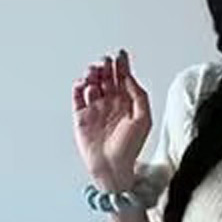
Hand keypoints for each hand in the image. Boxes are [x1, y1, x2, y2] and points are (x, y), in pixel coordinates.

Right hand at [72, 49, 151, 191]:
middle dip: (106, 66)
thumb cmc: (129, 148)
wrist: (112, 167)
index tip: (121, 54)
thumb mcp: (144, 119)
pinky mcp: (81, 116)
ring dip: (92, 74)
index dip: (122, 65)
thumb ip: (139, 95)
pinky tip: (84, 84)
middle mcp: (110, 104)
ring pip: (91, 83)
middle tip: (105, 62)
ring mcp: (95, 109)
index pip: (123, 78)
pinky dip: (79, 87)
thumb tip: (129, 77)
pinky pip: (77, 96)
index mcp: (126, 104)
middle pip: (106, 77)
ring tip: (95, 73)